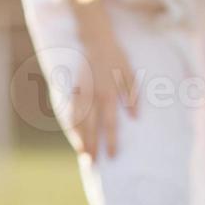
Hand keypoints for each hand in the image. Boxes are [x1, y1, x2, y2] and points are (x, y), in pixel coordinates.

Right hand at [64, 35, 138, 160]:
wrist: (95, 41)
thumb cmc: (116, 58)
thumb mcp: (130, 74)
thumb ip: (132, 96)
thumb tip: (134, 117)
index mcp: (109, 94)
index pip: (109, 124)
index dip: (110, 140)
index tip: (112, 156)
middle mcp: (93, 96)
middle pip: (91, 127)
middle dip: (92, 146)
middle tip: (93, 164)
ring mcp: (81, 93)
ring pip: (78, 121)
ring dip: (80, 139)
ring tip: (83, 154)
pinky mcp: (73, 90)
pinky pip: (70, 111)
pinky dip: (71, 125)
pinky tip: (74, 136)